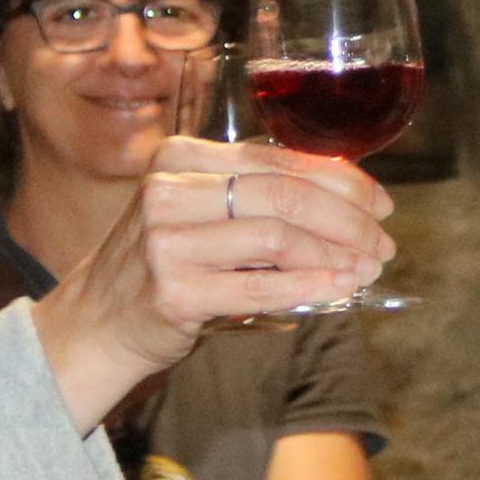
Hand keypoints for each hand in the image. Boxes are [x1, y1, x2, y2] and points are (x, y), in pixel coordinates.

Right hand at [38, 137, 397, 426]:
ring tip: (367, 269)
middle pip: (284, 195)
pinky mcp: (175, 292)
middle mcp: (169, 191)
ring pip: (278, 238)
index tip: (379, 203)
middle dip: (348, 220)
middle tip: (382, 242)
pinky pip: (260, 286)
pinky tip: (340, 289)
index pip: (278, 159)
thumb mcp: (200, 212)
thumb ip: (257, 196)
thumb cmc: (165, 264)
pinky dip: (310, 287)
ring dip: (336, 255)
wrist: (97, 322)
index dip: (341, 180)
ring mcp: (167, 242)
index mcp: (179, 157)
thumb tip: (351, 200)